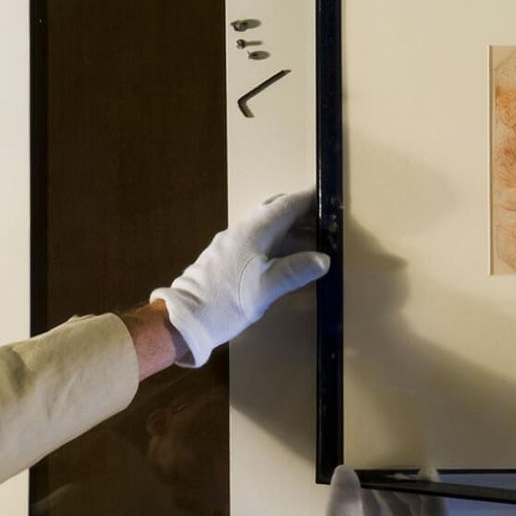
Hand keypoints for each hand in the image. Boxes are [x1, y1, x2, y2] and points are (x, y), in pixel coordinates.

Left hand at [150, 189, 330, 367]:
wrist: (186, 318)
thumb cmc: (227, 301)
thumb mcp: (266, 289)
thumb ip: (296, 271)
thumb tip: (324, 259)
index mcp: (254, 231)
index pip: (286, 206)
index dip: (309, 200)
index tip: (329, 198)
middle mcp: (241, 230)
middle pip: (274, 210)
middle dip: (300, 211)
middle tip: (324, 220)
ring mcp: (230, 241)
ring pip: (264, 225)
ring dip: (288, 227)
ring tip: (311, 238)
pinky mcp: (224, 255)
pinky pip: (256, 237)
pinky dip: (275, 239)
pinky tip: (283, 255)